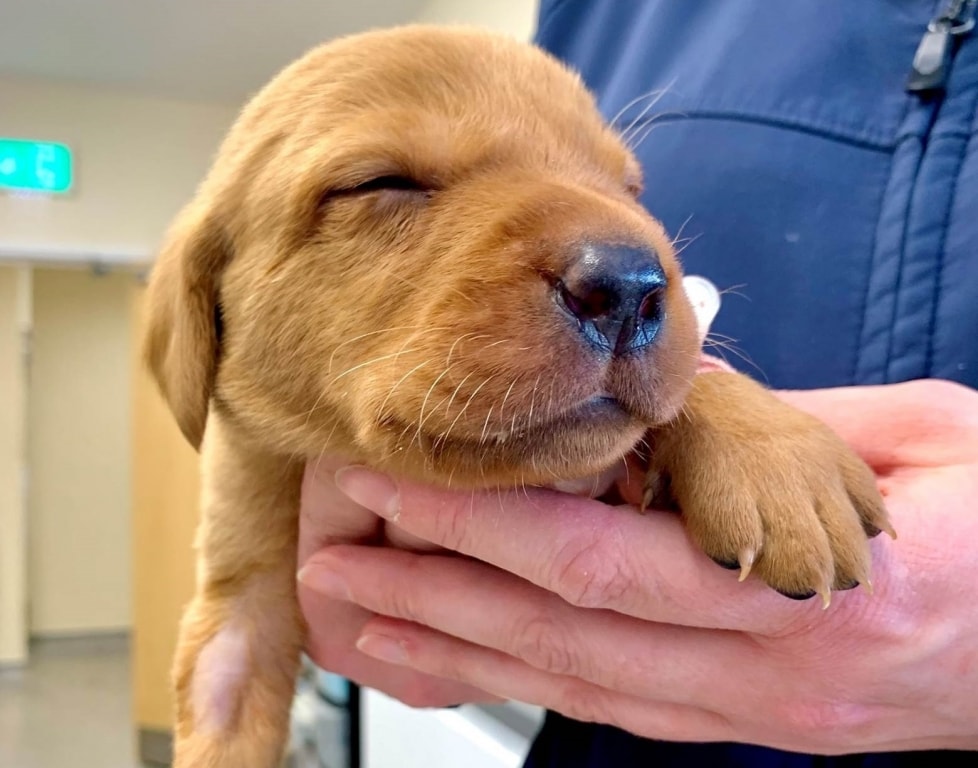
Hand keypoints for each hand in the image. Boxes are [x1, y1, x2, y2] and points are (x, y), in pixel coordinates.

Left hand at [298, 379, 977, 752]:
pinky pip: (611, 712)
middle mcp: (766, 667)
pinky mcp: (746, 728)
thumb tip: (659, 414)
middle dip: (434, 595)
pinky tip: (454, 670)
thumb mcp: (912, 442)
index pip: (604, 556)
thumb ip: (775, 431)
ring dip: (453, 656)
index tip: (396, 488)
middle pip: (562, 632)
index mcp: (806, 584)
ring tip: (359, 624)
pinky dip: (518, 690)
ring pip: (569, 687)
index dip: (486, 525)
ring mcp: (752, 712)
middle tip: (335, 560)